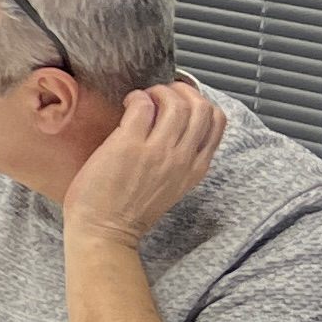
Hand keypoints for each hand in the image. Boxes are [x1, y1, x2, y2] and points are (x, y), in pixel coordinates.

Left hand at [63, 81, 226, 248]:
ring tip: (143, 98)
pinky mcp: (130, 145)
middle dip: (182, 90)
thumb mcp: (172, 186)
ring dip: (159, 91)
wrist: (104, 231)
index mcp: (196, 169)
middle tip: (161, 93)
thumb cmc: (130, 211)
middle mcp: (183, 158)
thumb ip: (181, 160)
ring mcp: (158, 151)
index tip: (181, 99)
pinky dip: (137, 97)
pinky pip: (143, 105)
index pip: (217, 122)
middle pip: (201, 107)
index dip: (200, 101)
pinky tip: (127, 104)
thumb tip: (173, 127)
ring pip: (177, 102)